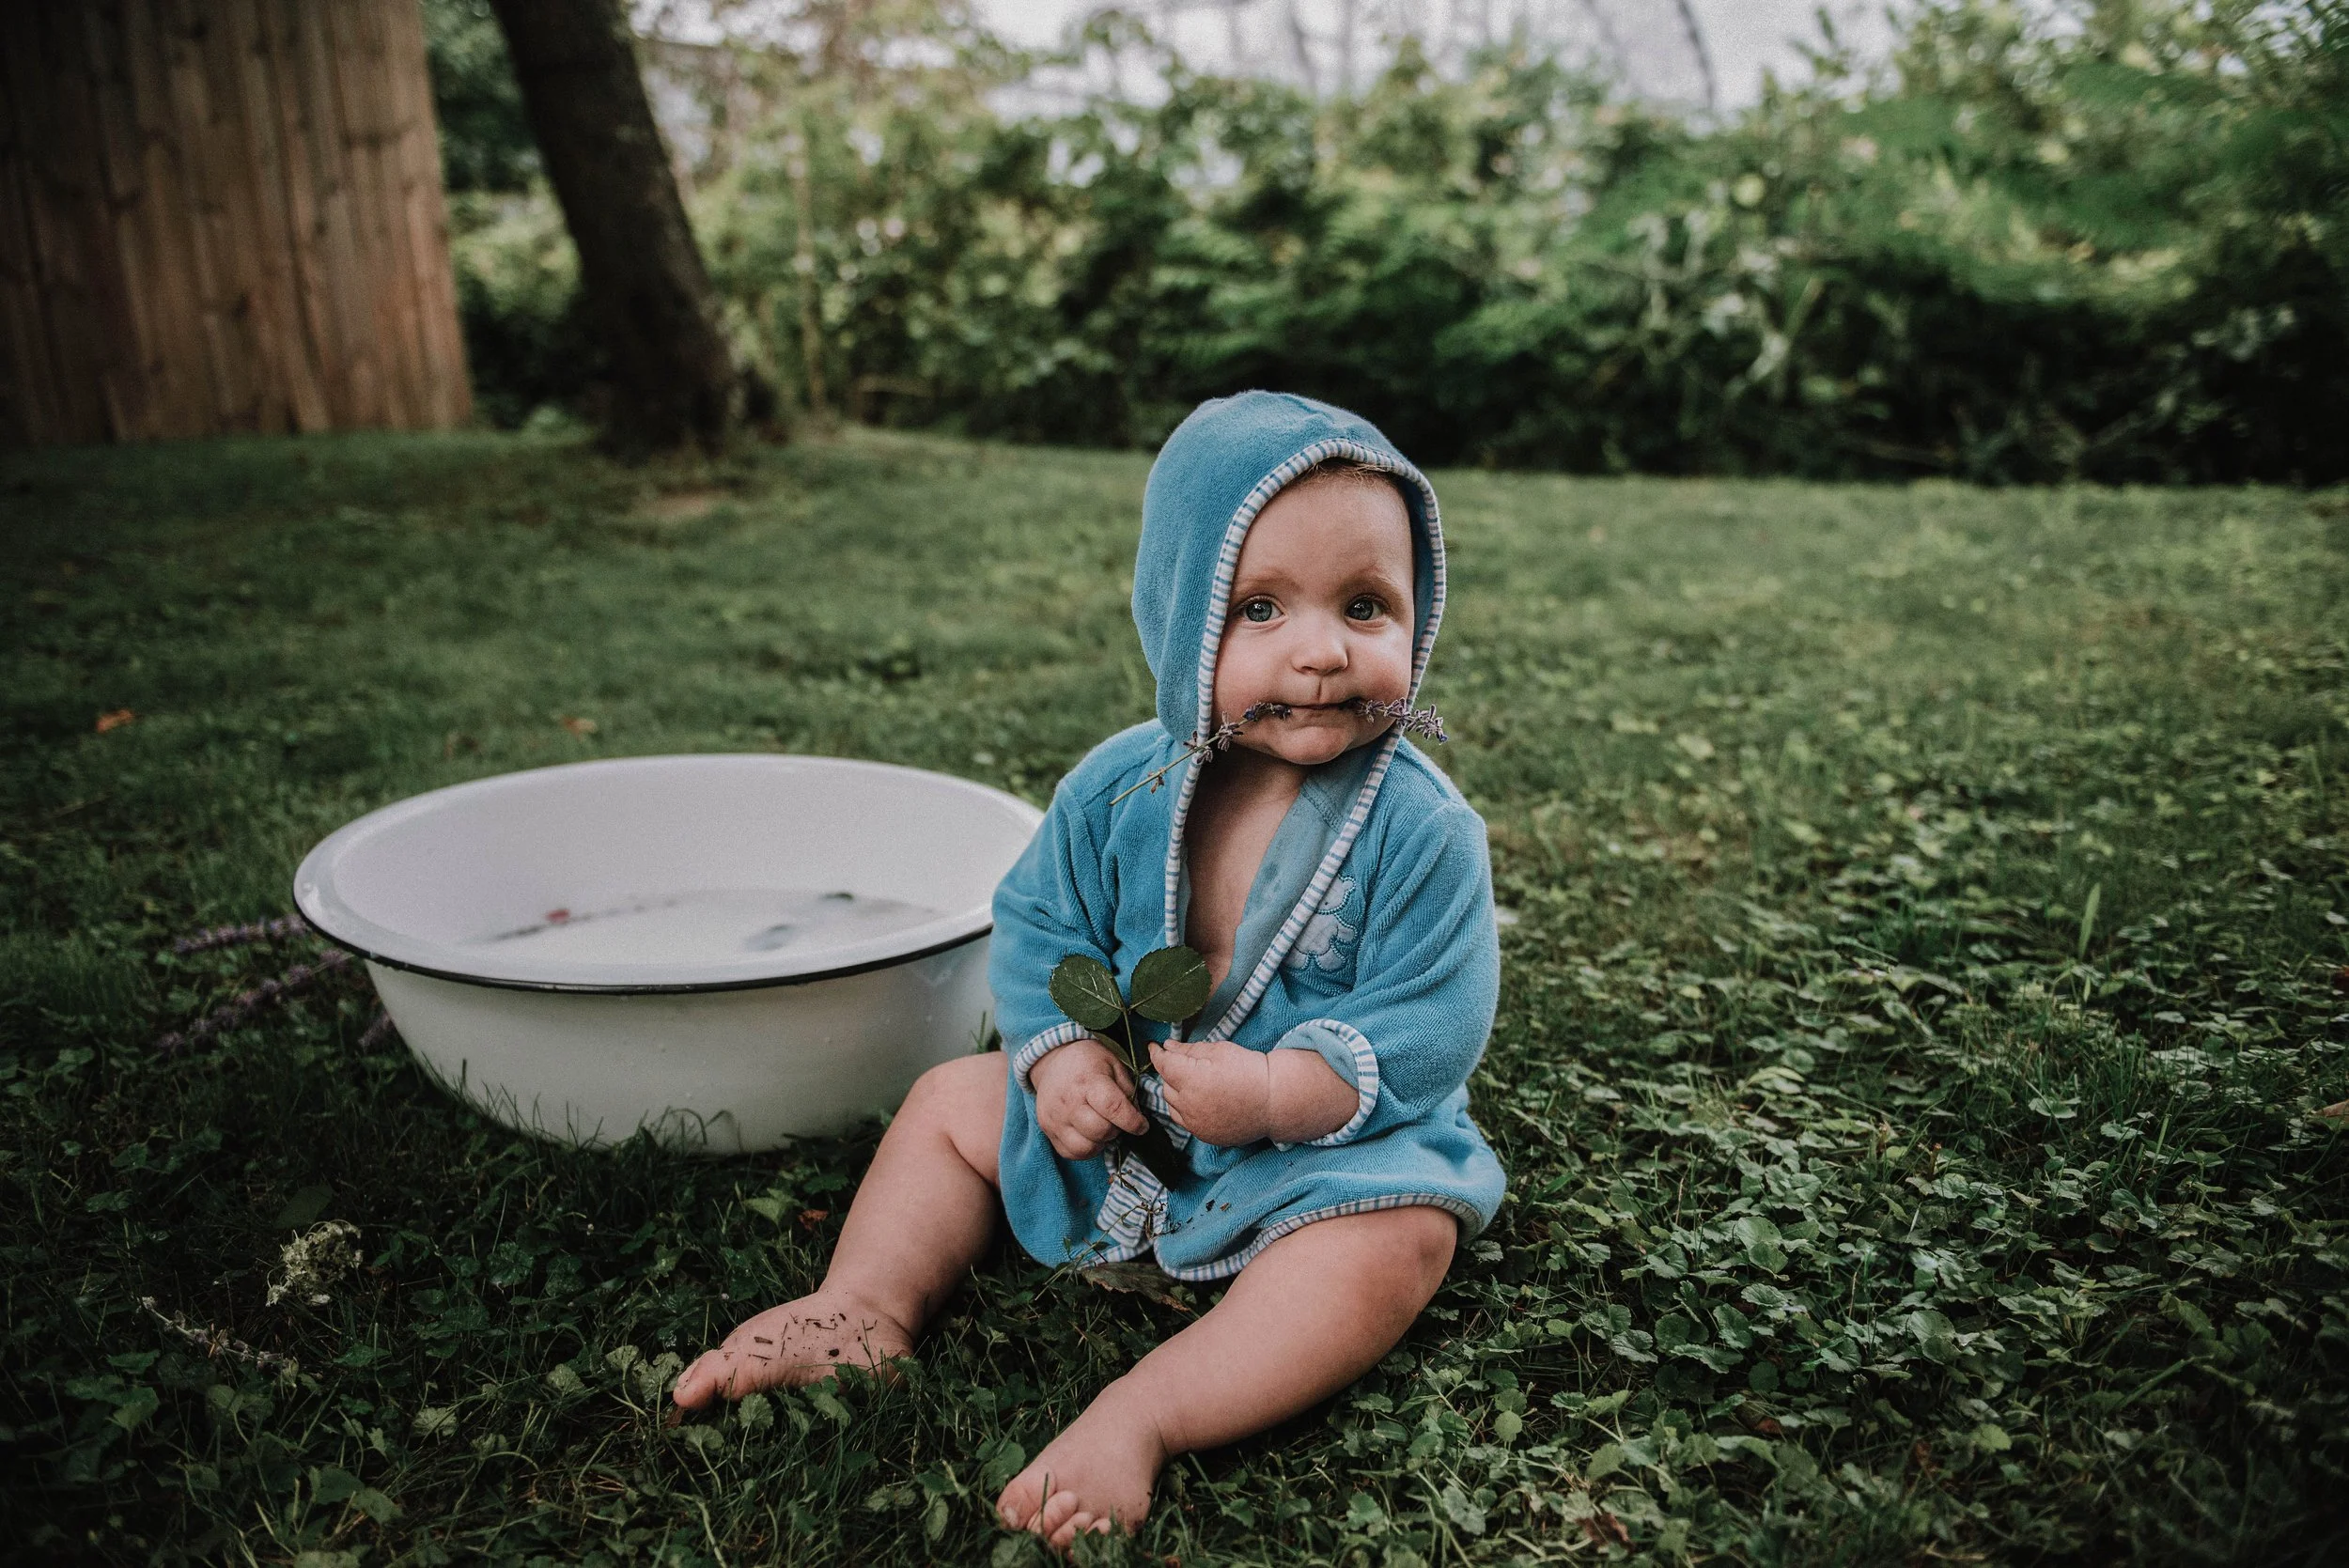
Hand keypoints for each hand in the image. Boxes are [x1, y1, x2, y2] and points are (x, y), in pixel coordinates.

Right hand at [1029, 1037, 1148, 1159]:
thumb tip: (1136, 1119)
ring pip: (1086, 1148)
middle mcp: (1068, 1101)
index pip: (1113, 1108)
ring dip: (1100, 1142)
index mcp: (1088, 1080)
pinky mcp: (1047, 1129)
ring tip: (1102, 1127)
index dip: (1132, 1121)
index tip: (1142, 1125)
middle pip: (1100, 1131)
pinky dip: (1085, 1148)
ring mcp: (1054, 1117)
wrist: (1053, 1061)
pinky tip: (1088, 1133)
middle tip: (1117, 1121)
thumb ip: (1128, 1091)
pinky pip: (1071, 1153)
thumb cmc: (1088, 1062)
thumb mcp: (1114, 1064)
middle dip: (1116, 1130)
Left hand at [1152, 1038, 1358, 1146]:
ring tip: (1194, 1083)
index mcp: (1191, 1079)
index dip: (1156, 1053)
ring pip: (1172, 1105)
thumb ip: (1189, 1049)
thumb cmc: (1249, 1070)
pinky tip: (1201, 1101)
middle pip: (1166, 1085)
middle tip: (1184, 1063)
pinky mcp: (1205, 1136)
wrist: (1274, 1100)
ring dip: (1176, 1092)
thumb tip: (1167, 1047)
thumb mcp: (1219, 1050)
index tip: (1154, 1047)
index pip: (1162, 1064)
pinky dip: (1186, 1110)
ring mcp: (1196, 1123)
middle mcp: (1189, 1104)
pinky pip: (1184, 1121)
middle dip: (1171, 1072)